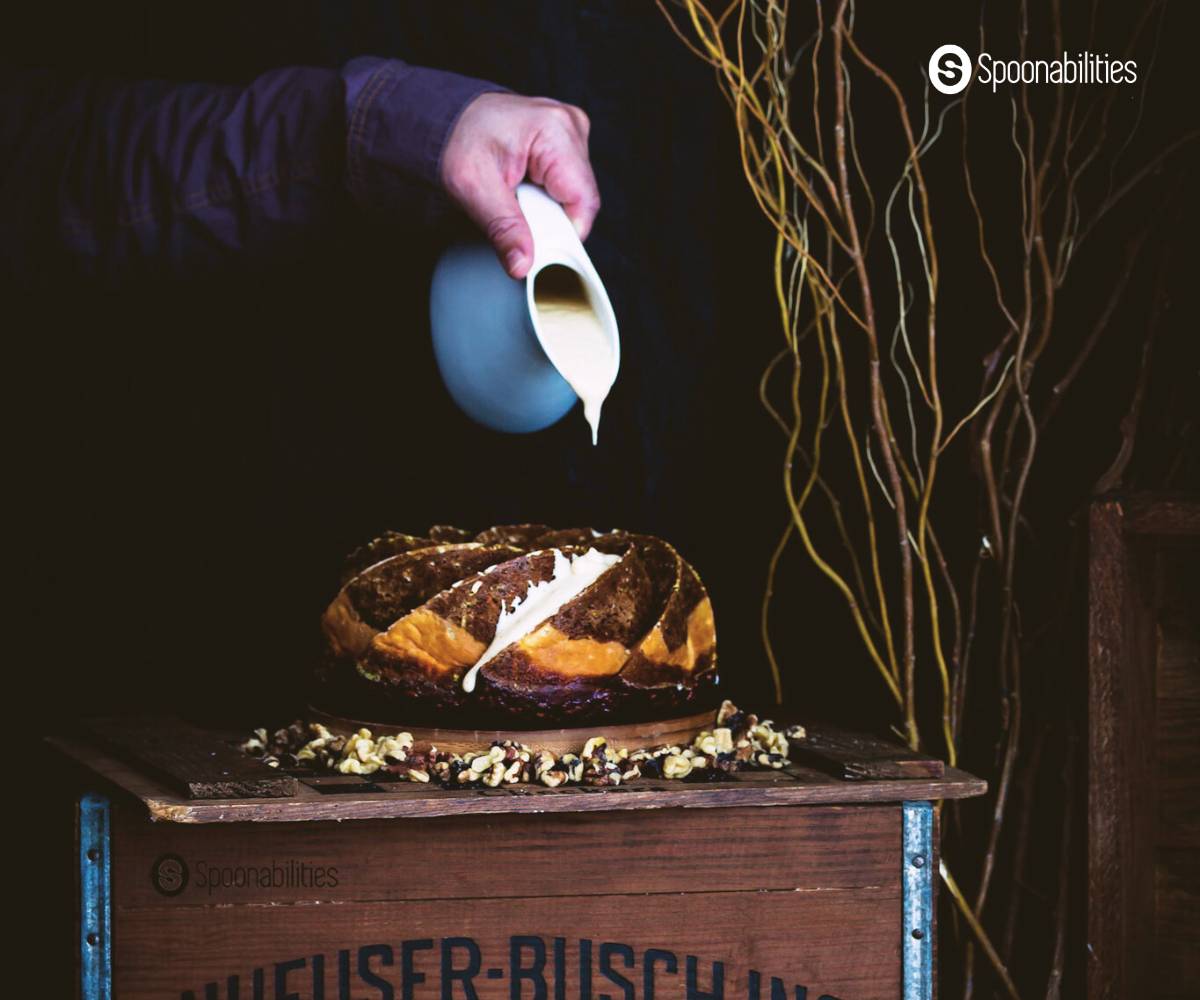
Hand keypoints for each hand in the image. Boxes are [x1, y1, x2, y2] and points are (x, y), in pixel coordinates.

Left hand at [440, 92, 599, 278]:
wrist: (446, 118)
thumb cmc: (457, 140)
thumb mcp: (474, 188)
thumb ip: (503, 228)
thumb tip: (523, 265)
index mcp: (555, 130)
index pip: (583, 202)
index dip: (564, 233)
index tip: (537, 246)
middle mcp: (570, 125)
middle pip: (581, 199)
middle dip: (551, 219)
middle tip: (516, 214)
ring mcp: (571, 131)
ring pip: (575, 194)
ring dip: (548, 207)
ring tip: (517, 197)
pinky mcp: (567, 140)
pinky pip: (568, 184)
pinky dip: (546, 195)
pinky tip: (525, 188)